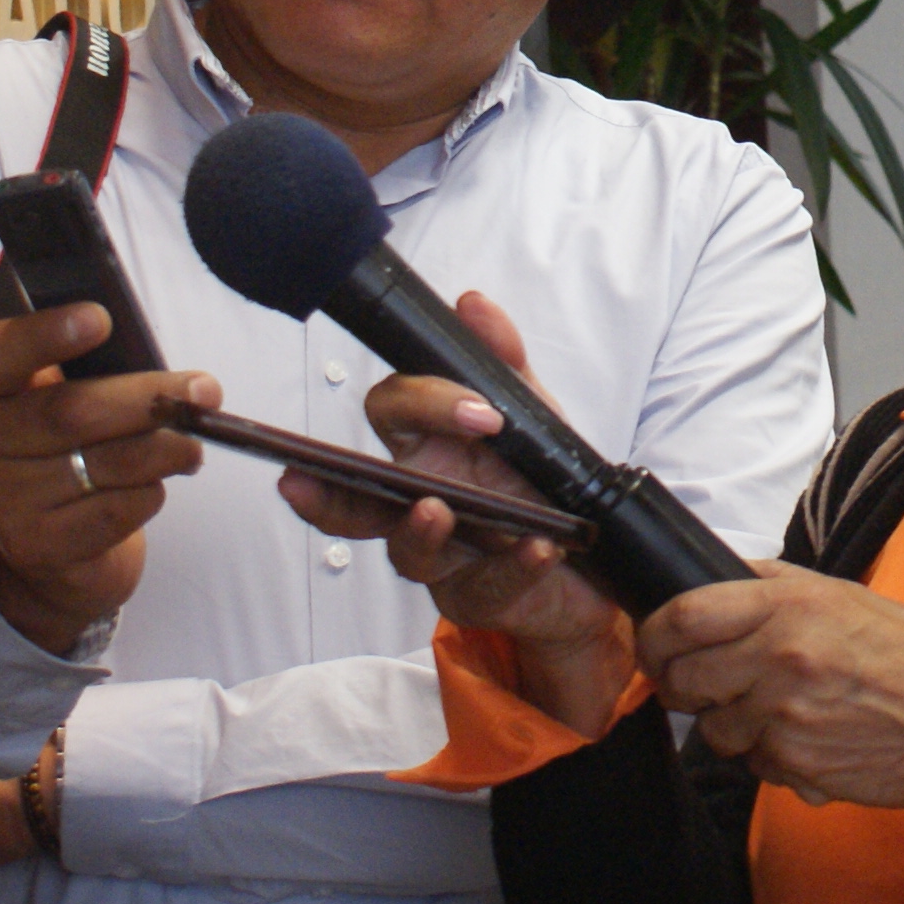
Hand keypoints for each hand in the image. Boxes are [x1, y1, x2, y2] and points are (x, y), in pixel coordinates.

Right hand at [0, 306, 219, 657]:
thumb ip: (102, 371)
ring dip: (167, 450)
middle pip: (71, 412)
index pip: (3, 353)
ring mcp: (3, 496)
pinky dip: (149, 494)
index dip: (47, 336)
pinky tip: (147, 487)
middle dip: (149, 399)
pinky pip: (117, 509)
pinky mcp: (35, 543)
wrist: (53, 538)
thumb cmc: (71, 443)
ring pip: (107, 462)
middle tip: (206, 392)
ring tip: (191, 446)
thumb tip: (180, 379)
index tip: (100, 319)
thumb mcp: (71, 392)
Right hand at [282, 290, 628, 726]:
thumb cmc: (543, 481)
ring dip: (419, 530)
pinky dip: (512, 567)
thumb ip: (503, 362)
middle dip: (323, 491)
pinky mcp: (473, 598)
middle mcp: (419, 500)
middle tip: (307, 480)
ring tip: (440, 511)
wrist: (597, 558)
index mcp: (426, 447)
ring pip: (404, 551)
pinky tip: (537, 549)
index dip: (421, 403)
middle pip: (352, 497)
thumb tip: (471, 305)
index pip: (391, 413)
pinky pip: (483, 586)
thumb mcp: (534, 414)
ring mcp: (441, 555)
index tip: (476, 410)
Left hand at [635, 566, 903, 808]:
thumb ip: (779, 585)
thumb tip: (722, 576)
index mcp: (791, 603)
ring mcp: (784, 712)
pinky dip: (768, 754)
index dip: (656, 633)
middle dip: (681, 685)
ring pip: (714, 727)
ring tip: (775, 711)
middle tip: (699, 684)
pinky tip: (806, 737)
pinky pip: (752, 760)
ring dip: (730, 723)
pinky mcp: (794, 761)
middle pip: (683, 676)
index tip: (656, 644)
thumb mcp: (847, 596)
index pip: (685, 614)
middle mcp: (780, 655)